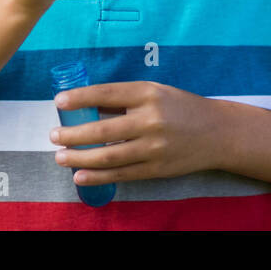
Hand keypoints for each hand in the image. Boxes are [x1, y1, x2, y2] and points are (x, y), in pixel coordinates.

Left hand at [50, 81, 224, 184]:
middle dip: (73, 134)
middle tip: (53, 136)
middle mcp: (151, 119)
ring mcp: (154, 146)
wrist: (217, 132)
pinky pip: (122, 174)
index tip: (59, 101)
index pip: (107, 94)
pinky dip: (98, 177)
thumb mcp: (155, 93)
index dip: (80, 98)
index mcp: (148, 93)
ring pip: (109, 155)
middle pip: (103, 129)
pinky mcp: (157, 168)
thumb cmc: (180, 108)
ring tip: (60, 157)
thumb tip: (87, 106)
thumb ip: (125, 100)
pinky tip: (80, 176)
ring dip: (80, 158)